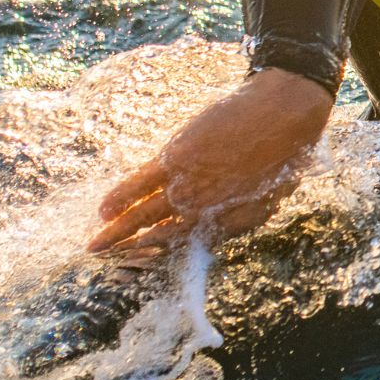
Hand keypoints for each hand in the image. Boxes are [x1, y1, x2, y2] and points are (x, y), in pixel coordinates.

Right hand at [87, 67, 334, 257]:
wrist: (283, 114)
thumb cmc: (285, 156)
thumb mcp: (270, 200)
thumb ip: (240, 221)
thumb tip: (215, 236)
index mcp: (224, 222)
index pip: (186, 246)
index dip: (162, 256)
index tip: (142, 266)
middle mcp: (201, 208)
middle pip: (159, 235)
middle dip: (132, 250)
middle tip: (108, 264)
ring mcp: (185, 182)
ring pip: (143, 212)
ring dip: (117, 231)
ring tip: (95, 246)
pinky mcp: (175, 157)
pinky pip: (139, 181)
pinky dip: (120, 196)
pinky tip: (104, 210)